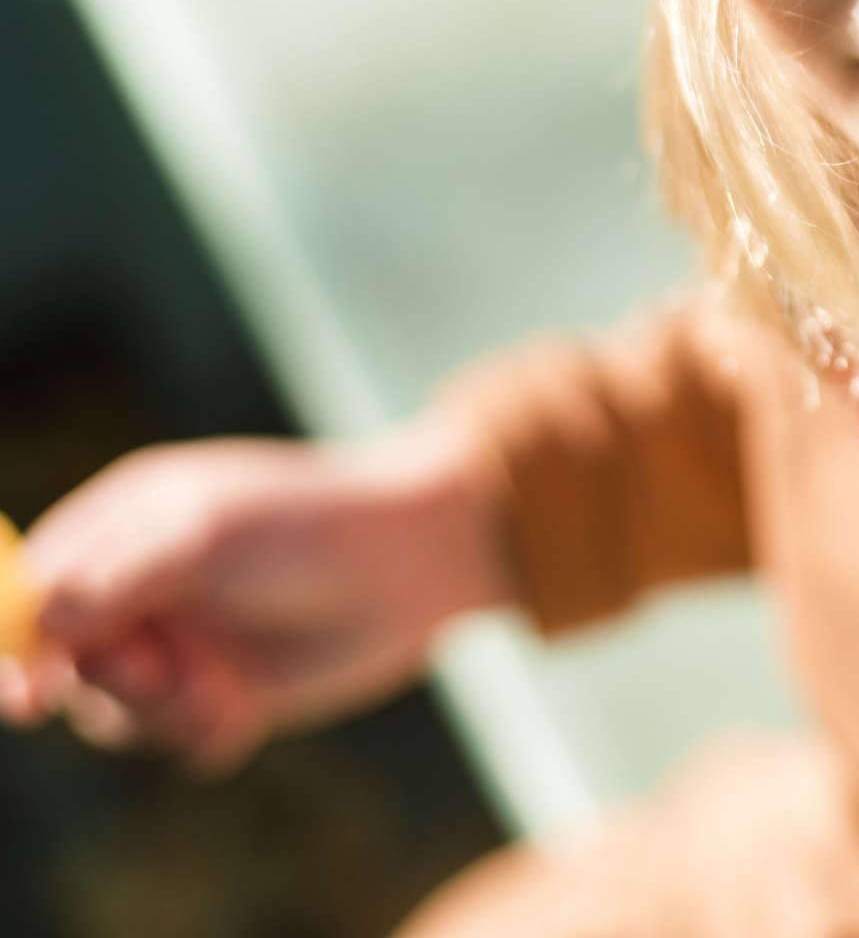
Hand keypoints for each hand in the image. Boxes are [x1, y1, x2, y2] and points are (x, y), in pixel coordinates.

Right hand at [0, 414, 516, 775]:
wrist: (416, 559)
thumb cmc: (310, 523)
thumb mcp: (202, 535)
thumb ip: (111, 581)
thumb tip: (31, 626)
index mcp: (125, 525)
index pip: (33, 589)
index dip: (16, 642)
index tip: (25, 692)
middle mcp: (146, 584)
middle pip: (67, 664)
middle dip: (111, 681)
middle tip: (166, 671)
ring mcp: (185, 639)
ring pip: (117, 713)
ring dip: (163, 712)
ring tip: (224, 688)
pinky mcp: (226, 690)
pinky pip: (178, 738)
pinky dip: (205, 733)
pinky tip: (248, 711)